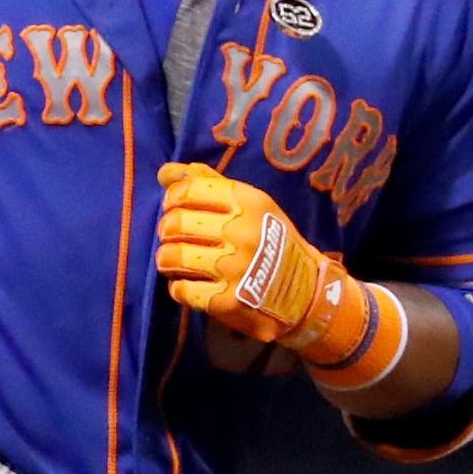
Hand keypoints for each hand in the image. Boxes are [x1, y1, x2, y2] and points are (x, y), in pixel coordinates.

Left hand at [154, 166, 385, 370]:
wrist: (307, 294)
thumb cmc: (273, 244)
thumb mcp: (255, 206)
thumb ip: (211, 184)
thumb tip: (166, 172)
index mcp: (249, 202)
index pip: (189, 190)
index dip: (173, 198)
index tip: (175, 207)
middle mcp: (242, 233)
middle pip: (175, 222)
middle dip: (167, 229)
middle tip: (173, 237)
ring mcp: (234, 269)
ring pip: (171, 256)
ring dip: (166, 258)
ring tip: (175, 261)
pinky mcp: (227, 301)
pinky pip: (180, 289)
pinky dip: (179, 287)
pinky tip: (191, 284)